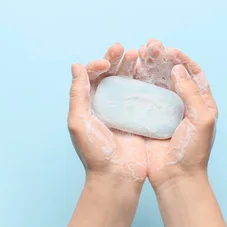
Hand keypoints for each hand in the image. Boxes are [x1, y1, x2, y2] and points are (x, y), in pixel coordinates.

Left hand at [68, 43, 147, 185]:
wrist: (117, 176)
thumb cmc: (95, 153)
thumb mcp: (79, 122)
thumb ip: (77, 94)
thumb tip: (76, 66)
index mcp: (88, 103)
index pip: (91, 75)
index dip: (98, 64)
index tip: (105, 62)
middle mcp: (105, 103)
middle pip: (110, 74)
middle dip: (115, 59)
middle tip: (122, 49)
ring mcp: (124, 109)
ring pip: (127, 80)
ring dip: (131, 66)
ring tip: (137, 54)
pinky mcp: (140, 115)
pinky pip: (143, 93)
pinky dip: (145, 80)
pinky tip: (149, 70)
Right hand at [134, 40, 217, 190]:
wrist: (176, 178)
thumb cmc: (193, 151)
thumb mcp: (201, 119)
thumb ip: (191, 93)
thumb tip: (177, 68)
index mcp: (201, 103)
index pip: (193, 74)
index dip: (183, 60)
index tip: (170, 51)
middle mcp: (182, 105)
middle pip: (172, 74)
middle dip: (162, 59)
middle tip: (151, 46)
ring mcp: (164, 112)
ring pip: (156, 83)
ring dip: (148, 68)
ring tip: (138, 53)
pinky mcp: (148, 120)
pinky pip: (142, 97)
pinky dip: (137, 84)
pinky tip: (129, 73)